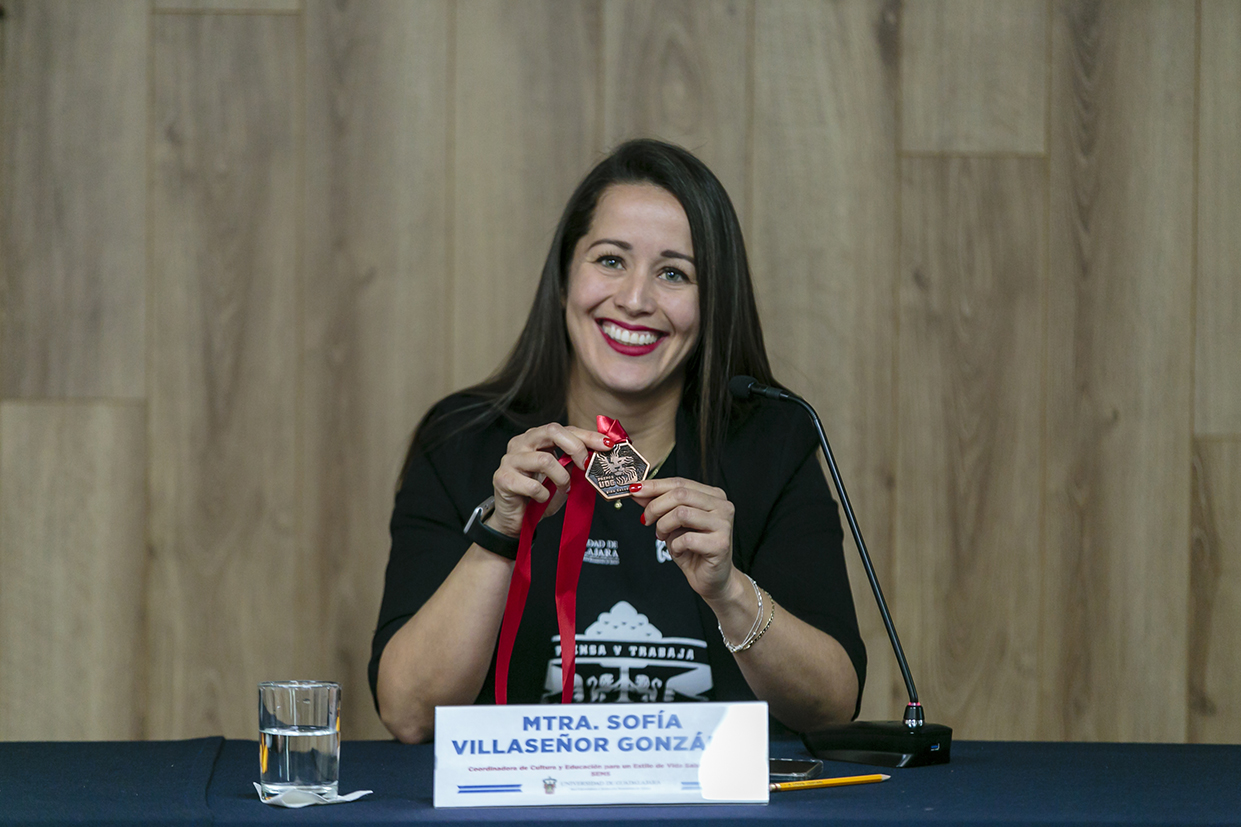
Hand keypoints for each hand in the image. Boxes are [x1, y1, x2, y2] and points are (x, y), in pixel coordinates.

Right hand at [489, 424, 612, 537]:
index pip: (565, 429)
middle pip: (552, 431)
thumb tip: (598, 456)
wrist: (514, 518)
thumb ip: (574, 463)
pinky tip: (542, 499)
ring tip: (563, 489)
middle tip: (586, 466)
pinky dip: (544, 495)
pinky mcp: (503, 478)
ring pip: (545, 460)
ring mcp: (510, 459)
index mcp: (536, 438)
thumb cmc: (538, 494)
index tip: (607, 444)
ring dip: (561, 478)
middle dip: (576, 447)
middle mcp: (521, 443)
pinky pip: (533, 486)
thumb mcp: (562, 476)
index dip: (588, 435)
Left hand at [631, 478, 736, 600]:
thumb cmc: (694, 550)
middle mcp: (722, 506)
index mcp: (713, 495)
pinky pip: (686, 538)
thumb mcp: (672, 523)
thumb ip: (658, 505)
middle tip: (646, 519)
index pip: (680, 482)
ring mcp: (723, 524)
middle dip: (655, 506)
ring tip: (663, 536)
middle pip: (680, 494)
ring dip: (664, 526)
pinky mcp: (721, 544)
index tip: (635, 489)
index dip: (655, 485)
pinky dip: (674, 545)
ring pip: (682, 513)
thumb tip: (638, 491)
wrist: (712, 579)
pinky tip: (678, 550)